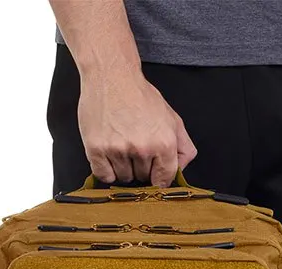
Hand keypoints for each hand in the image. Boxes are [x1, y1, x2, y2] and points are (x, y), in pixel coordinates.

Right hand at [78, 68, 196, 186]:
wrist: (112, 76)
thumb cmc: (140, 96)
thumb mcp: (172, 119)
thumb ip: (184, 148)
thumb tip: (180, 171)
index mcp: (164, 143)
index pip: (164, 180)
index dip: (158, 177)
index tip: (153, 172)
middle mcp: (142, 149)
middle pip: (143, 179)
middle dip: (140, 167)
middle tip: (135, 145)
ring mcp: (118, 150)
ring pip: (124, 178)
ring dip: (123, 167)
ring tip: (121, 144)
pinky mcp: (97, 149)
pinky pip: (105, 176)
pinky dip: (106, 169)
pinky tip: (109, 152)